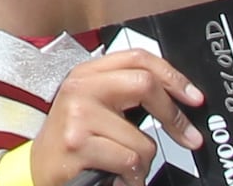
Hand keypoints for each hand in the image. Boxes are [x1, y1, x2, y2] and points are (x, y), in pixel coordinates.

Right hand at [27, 48, 203, 185]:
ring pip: (142, 139)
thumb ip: (124, 94)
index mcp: (87, 73)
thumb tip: (176, 98)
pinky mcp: (78, 144)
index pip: (137, 58)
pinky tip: (115, 175)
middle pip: (144, 84)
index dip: (172, 76)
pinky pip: (129, 161)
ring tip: (124, 165)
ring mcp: (77, 115)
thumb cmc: (74, 141)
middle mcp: (80, 87)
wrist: (39, 170)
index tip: (194, 98)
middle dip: (174, 117)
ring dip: (142, 162)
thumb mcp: (95, 108)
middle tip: (189, 137)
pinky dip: (131, 177)